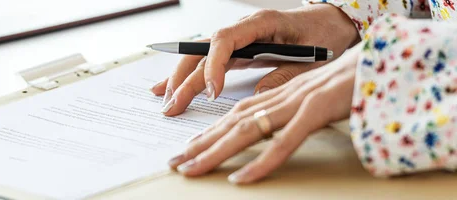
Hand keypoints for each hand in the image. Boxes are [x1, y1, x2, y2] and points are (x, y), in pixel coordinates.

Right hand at [151, 4, 358, 115]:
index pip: (224, 40)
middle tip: (173, 105)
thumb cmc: (323, 35)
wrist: (329, 23)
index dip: (214, 66)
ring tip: (166, 103)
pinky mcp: (237, 52)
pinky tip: (171, 89)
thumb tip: (258, 96)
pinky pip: (207, 62)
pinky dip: (189, 76)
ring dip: (180, 80)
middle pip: (202, 50)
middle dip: (185, 78)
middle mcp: (242, 29)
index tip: (211, 92)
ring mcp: (237, 40)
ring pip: (199, 57)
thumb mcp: (310, 59)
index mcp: (260, 23)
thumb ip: (284, 75)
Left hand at [167, 45, 360, 183]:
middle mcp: (283, 97)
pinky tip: (242, 179)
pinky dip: (262, 162)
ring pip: (248, 129)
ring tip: (193, 170)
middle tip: (177, 164)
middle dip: (202, 145)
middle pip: (233, 123)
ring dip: (217, 152)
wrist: (387, 58)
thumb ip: (293, 112)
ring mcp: (298, 102)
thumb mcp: (316, 97)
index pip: (236, 115)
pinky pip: (285, 141)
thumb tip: (273, 131)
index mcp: (281, 94)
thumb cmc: (353, 79)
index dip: (210, 132)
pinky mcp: (317, 110)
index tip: (188, 149)